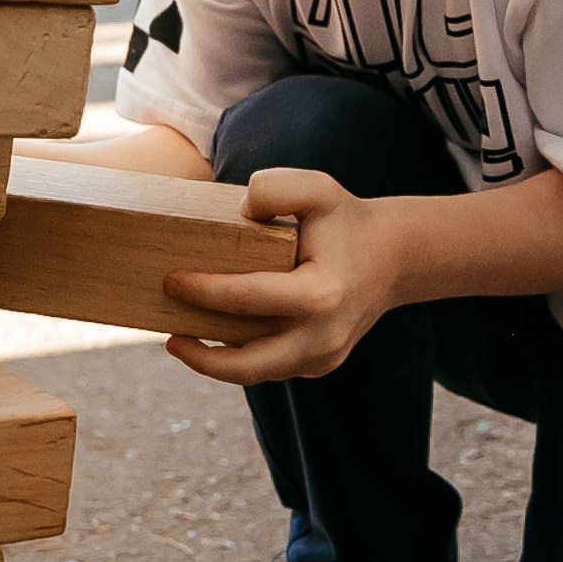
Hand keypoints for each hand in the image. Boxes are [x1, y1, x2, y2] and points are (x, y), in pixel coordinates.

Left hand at [161, 167, 405, 385]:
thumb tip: (240, 214)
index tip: (171, 280)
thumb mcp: (318, 188)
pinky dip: (240, 358)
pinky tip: (215, 338)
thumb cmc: (346, 221)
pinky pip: (272, 368)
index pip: (247, 300)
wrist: (394, 257)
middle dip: (201, 357)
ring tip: (182, 339)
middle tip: (167, 336)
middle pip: (248, 365)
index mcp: (322, 295)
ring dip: (216, 362)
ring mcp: (324, 357)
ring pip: (257, 373)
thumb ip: (276, 188)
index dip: (203, 291)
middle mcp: (324, 336)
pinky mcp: (321, 365)